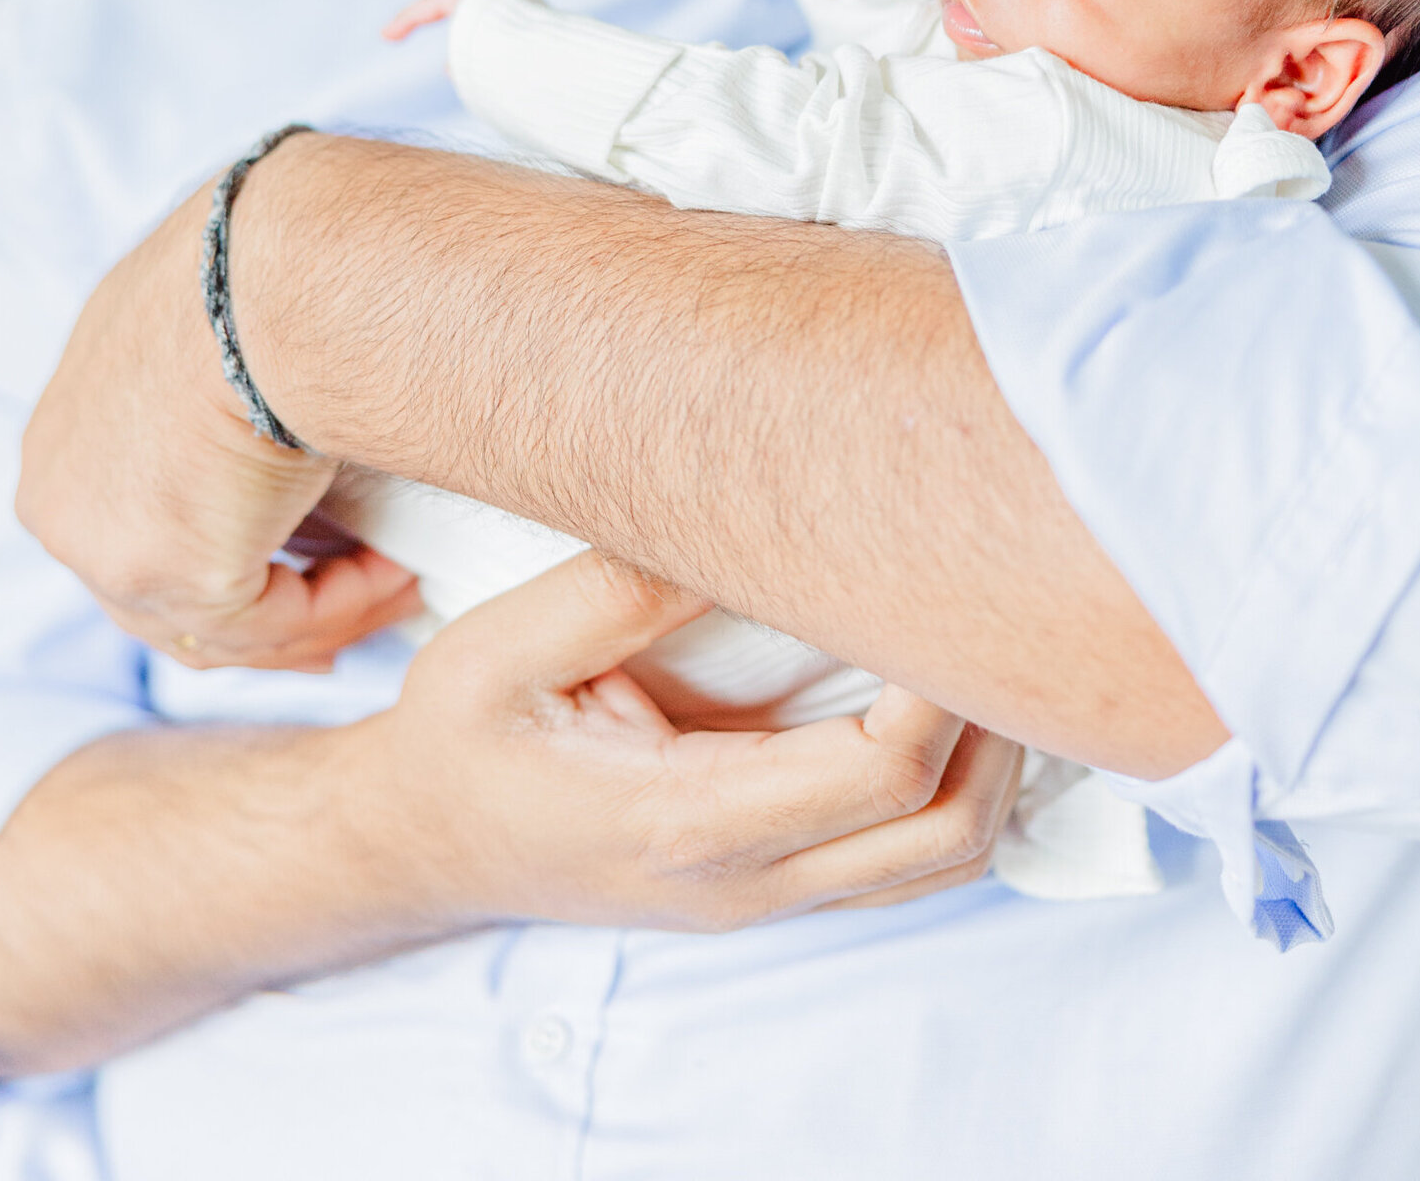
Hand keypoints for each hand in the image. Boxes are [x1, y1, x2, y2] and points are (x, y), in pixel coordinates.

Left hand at [19, 171, 418, 671]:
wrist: (276, 270)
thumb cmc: (269, 261)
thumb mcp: (223, 317)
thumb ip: (226, 378)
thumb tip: (281, 397)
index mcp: (69, 425)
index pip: (134, 517)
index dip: (225, 544)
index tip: (300, 559)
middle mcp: (65, 491)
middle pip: (162, 588)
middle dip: (265, 607)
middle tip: (347, 608)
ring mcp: (104, 544)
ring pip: (217, 619)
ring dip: (320, 607)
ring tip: (399, 577)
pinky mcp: (174, 576)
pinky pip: (269, 622)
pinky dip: (341, 604)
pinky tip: (398, 569)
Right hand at [341, 549, 1023, 929]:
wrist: (421, 841)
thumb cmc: (460, 740)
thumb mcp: (499, 652)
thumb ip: (617, 592)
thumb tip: (736, 524)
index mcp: (688, 823)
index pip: (880, 773)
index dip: (938, 684)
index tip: (940, 583)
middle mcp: (746, 879)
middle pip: (947, 834)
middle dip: (997, 723)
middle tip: (989, 609)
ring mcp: (765, 894)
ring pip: (944, 862)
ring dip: (992, 763)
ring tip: (982, 649)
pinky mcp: (770, 884)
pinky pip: (906, 861)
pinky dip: (956, 788)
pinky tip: (943, 703)